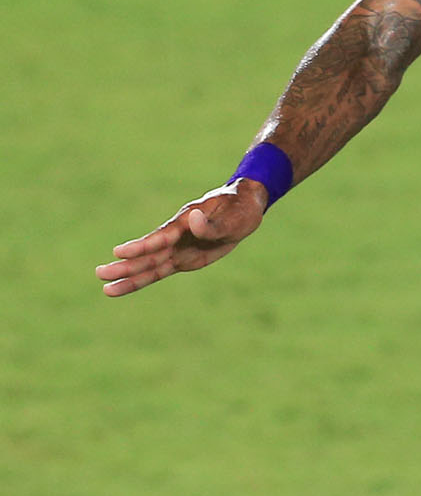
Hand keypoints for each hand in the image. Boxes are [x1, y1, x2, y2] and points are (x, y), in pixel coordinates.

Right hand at [97, 181, 268, 296]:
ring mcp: (179, 248)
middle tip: (100, 273)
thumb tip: (192, 220)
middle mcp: (177, 236)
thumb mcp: (233, 216)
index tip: (119, 252)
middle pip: (149, 254)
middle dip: (126, 265)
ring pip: (151, 265)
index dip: (141, 246)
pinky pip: (162, 270)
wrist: (245, 207)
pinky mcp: (185, 259)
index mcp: (185, 222)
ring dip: (130, 276)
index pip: (161, 237)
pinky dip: (145, 278)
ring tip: (106, 288)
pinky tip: (125, 286)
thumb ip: (212, 224)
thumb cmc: (239, 208)